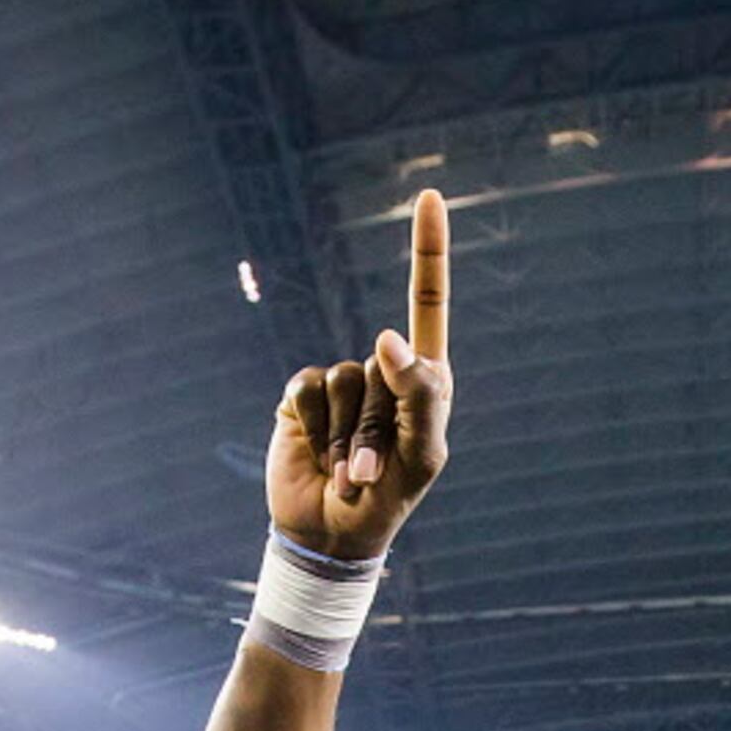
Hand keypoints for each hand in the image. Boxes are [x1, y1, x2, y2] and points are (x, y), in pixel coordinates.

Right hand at [267, 188, 452, 561]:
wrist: (331, 535)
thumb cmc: (389, 499)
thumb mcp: (422, 454)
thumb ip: (419, 393)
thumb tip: (386, 334)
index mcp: (422, 379)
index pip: (427, 304)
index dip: (427, 250)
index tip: (429, 195)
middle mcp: (381, 373)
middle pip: (380, 366)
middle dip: (377, 427)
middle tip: (375, 472)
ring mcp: (340, 384)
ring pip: (342, 380)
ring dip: (345, 435)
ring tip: (347, 469)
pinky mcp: (302, 397)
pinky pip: (307, 389)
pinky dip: (314, 428)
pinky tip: (315, 454)